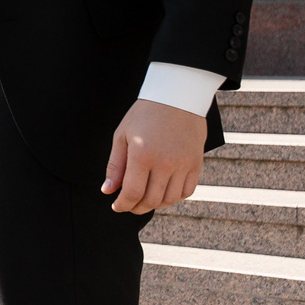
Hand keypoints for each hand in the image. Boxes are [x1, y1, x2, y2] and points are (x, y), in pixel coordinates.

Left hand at [102, 98, 204, 213]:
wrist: (177, 97)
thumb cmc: (145, 115)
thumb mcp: (122, 136)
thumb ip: (115, 166)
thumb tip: (108, 190)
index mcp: (142, 155)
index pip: (132, 193)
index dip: (123, 204)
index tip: (117, 206)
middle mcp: (165, 163)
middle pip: (151, 200)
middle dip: (137, 207)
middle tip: (130, 205)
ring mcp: (183, 164)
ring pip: (170, 199)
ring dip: (156, 204)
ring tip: (146, 198)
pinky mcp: (196, 163)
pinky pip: (187, 191)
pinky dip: (174, 197)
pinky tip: (164, 191)